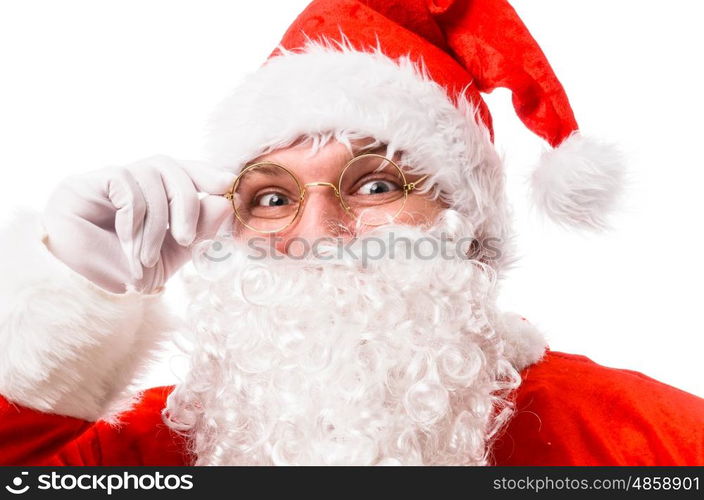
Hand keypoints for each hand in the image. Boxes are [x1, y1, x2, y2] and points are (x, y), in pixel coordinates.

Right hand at [41, 155, 233, 293]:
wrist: (84, 290)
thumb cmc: (124, 271)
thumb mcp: (171, 255)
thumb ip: (198, 231)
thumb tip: (225, 203)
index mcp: (151, 195)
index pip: (180, 170)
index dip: (204, 172)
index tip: (228, 183)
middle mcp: (130, 183)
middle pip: (168, 166)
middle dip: (185, 201)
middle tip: (185, 238)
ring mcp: (107, 180)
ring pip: (149, 175)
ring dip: (156, 221)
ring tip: (146, 256)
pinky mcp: (85, 183)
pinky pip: (125, 183)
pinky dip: (134, 217)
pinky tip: (126, 242)